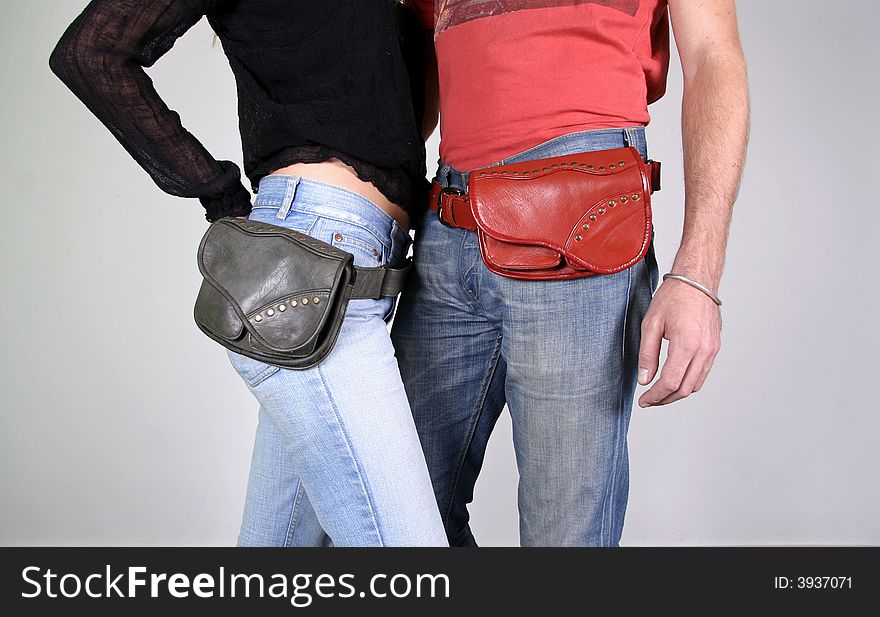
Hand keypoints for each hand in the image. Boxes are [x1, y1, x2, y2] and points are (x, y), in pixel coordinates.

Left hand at [637, 277, 720, 406]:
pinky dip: (687, 383)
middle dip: (664, 399)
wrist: (697, 280)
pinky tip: (674, 380)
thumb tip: (644, 380)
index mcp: (687, 344)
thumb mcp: (651, 324)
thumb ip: (647, 354)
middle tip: (649, 401)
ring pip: (695, 385)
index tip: (643, 401)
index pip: (670, 382)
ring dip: (676, 394)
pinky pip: (702, 374)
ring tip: (659, 393)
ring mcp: (712, 350)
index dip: (655, 396)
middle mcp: (704, 350)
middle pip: (684, 389)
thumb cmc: (674, 297)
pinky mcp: (715, 347)